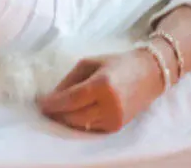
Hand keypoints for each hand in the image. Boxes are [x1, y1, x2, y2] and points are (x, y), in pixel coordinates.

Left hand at [36, 49, 162, 133]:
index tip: (40, 103)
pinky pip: (91, 128)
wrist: (150, 74)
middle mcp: (110, 105)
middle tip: (46, 108)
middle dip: (57, 113)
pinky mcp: (117, 127)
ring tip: (57, 110)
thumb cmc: (117, 63)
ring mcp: (115, 118)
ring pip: (81, 125)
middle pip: (74, 116)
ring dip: (66, 119)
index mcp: (102, 84)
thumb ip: (70, 80)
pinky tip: (74, 113)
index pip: (71, 99)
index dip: (53, 103)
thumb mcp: (90, 63)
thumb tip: (53, 96)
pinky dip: (80, 122)